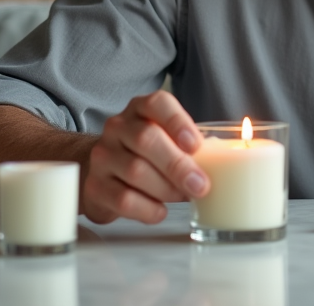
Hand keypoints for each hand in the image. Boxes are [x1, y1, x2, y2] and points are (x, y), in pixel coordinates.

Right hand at [83, 90, 209, 224]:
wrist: (103, 173)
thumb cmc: (146, 156)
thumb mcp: (166, 141)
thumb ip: (188, 147)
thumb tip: (220, 166)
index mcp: (140, 109)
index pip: (157, 103)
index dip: (177, 122)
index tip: (196, 145)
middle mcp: (118, 127)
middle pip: (146, 139)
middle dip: (178, 165)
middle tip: (201, 185)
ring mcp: (102, 156)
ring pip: (136, 171)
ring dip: (167, 189)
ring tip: (182, 197)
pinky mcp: (94, 186)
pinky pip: (124, 199)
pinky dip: (148, 209)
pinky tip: (161, 210)